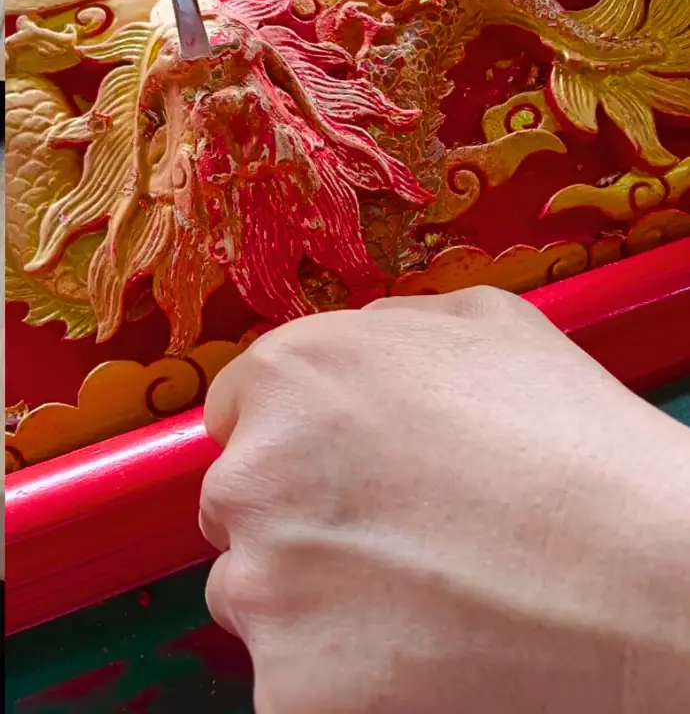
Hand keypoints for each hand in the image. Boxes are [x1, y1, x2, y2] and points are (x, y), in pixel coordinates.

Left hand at [201, 288, 689, 713]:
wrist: (648, 578)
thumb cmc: (575, 445)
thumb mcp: (486, 325)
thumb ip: (388, 327)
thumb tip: (353, 349)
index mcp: (293, 374)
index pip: (240, 409)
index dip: (297, 437)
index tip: (343, 468)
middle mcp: (256, 473)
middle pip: (241, 502)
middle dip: (297, 514)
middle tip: (391, 536)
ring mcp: (265, 587)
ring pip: (257, 592)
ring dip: (309, 597)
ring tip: (418, 596)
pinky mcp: (290, 690)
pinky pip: (291, 677)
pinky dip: (337, 674)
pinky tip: (419, 653)